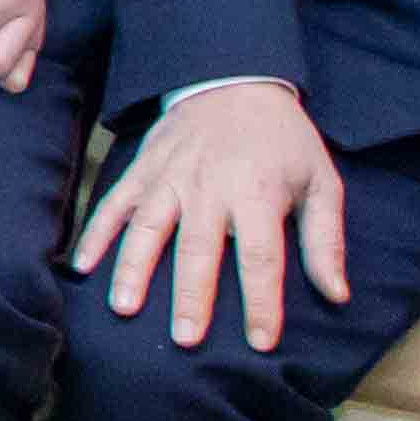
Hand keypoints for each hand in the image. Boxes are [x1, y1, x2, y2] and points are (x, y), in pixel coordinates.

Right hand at [76, 84, 348, 352]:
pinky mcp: (143, 169)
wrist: (236, 79)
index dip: (261, 301)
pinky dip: (97, 233)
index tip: (261, 341)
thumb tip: (336, 293)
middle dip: (191, 295)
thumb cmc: (284, 141)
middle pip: (198, 248)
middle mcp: (209, 187)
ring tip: (125, 308)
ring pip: (148, 227)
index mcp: (257, 192)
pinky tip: (83, 265)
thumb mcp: (321, 181)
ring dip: (134, 268)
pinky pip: (115, 203)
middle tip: (185, 339)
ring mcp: (170, 178)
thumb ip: (326, 240)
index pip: (261, 256)